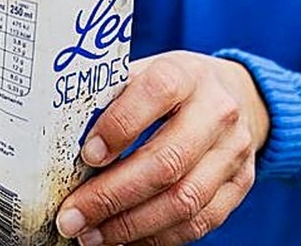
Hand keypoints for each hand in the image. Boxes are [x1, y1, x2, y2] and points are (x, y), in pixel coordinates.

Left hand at [55, 51, 269, 245]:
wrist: (237, 94)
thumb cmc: (175, 86)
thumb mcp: (146, 72)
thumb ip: (112, 97)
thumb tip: (60, 137)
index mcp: (186, 74)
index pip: (155, 93)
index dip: (119, 126)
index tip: (86, 156)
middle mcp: (217, 111)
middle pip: (166, 162)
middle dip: (112, 196)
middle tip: (72, 216)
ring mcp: (234, 151)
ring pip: (184, 201)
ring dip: (130, 226)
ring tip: (90, 235)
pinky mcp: (240, 185)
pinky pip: (199, 222)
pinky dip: (157, 237)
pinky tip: (124, 239)